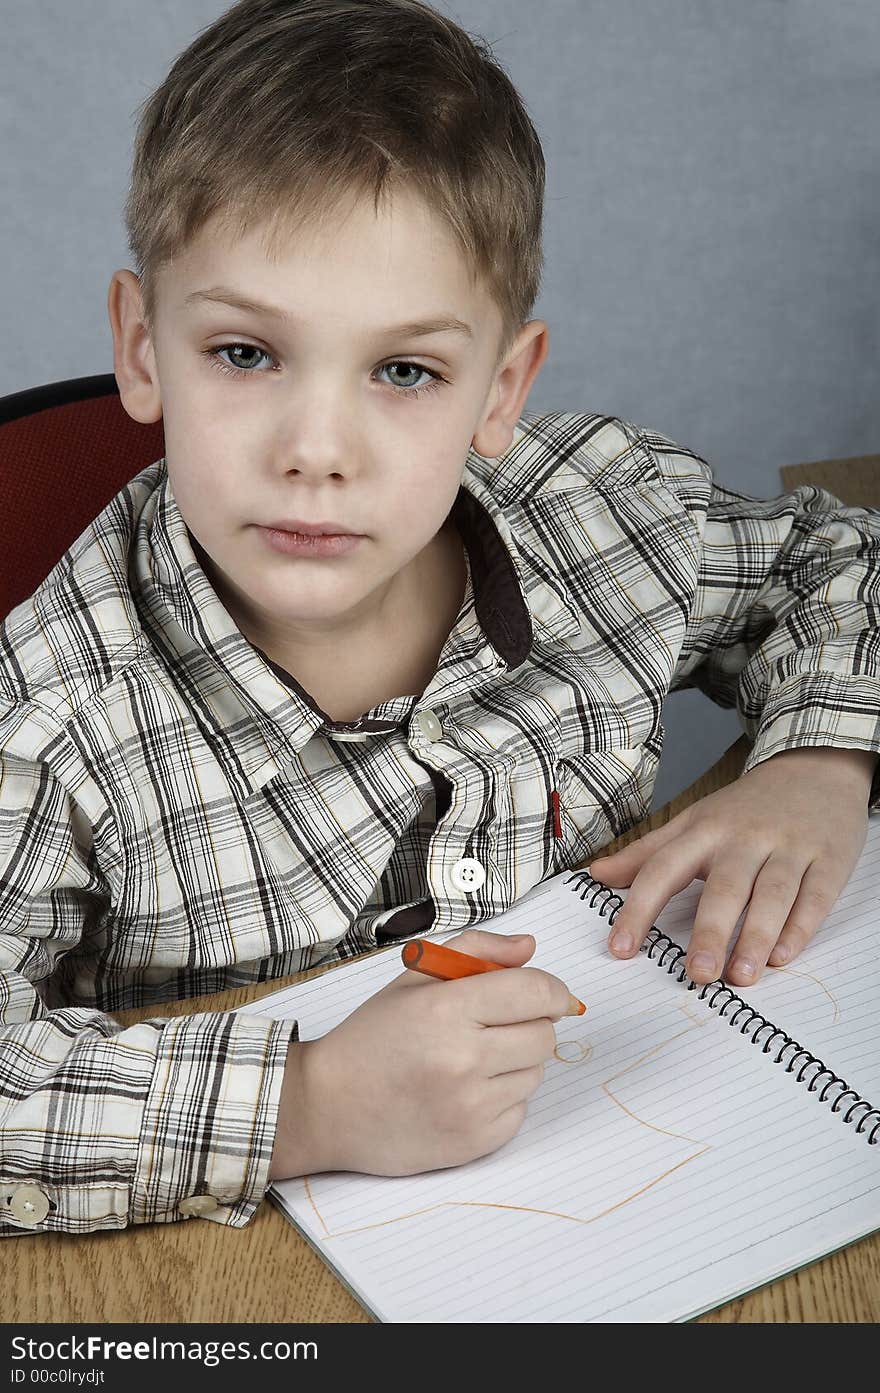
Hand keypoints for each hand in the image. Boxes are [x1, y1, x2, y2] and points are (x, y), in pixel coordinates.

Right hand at [269, 929, 572, 1179]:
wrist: (328, 1106)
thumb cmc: (371, 1038)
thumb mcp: (415, 978)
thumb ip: (476, 951)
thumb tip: (529, 948)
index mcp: (446, 1009)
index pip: (535, 992)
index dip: (555, 990)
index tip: (556, 996)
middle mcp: (462, 1059)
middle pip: (544, 1035)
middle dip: (531, 1025)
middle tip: (497, 1027)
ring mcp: (470, 1106)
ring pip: (535, 1074)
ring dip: (516, 1063)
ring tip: (472, 1061)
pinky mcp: (474, 1143)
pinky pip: (519, 1111)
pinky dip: (503, 1099)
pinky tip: (466, 1092)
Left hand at [587, 747, 875, 987]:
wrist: (814, 769)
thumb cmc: (745, 808)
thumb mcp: (692, 821)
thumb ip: (646, 853)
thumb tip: (595, 874)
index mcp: (704, 830)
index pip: (664, 869)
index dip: (639, 909)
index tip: (620, 949)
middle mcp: (745, 839)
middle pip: (725, 887)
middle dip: (710, 932)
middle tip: (696, 974)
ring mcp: (789, 848)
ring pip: (773, 894)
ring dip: (756, 937)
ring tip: (739, 976)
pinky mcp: (828, 860)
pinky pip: (814, 897)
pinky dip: (800, 928)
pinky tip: (783, 957)